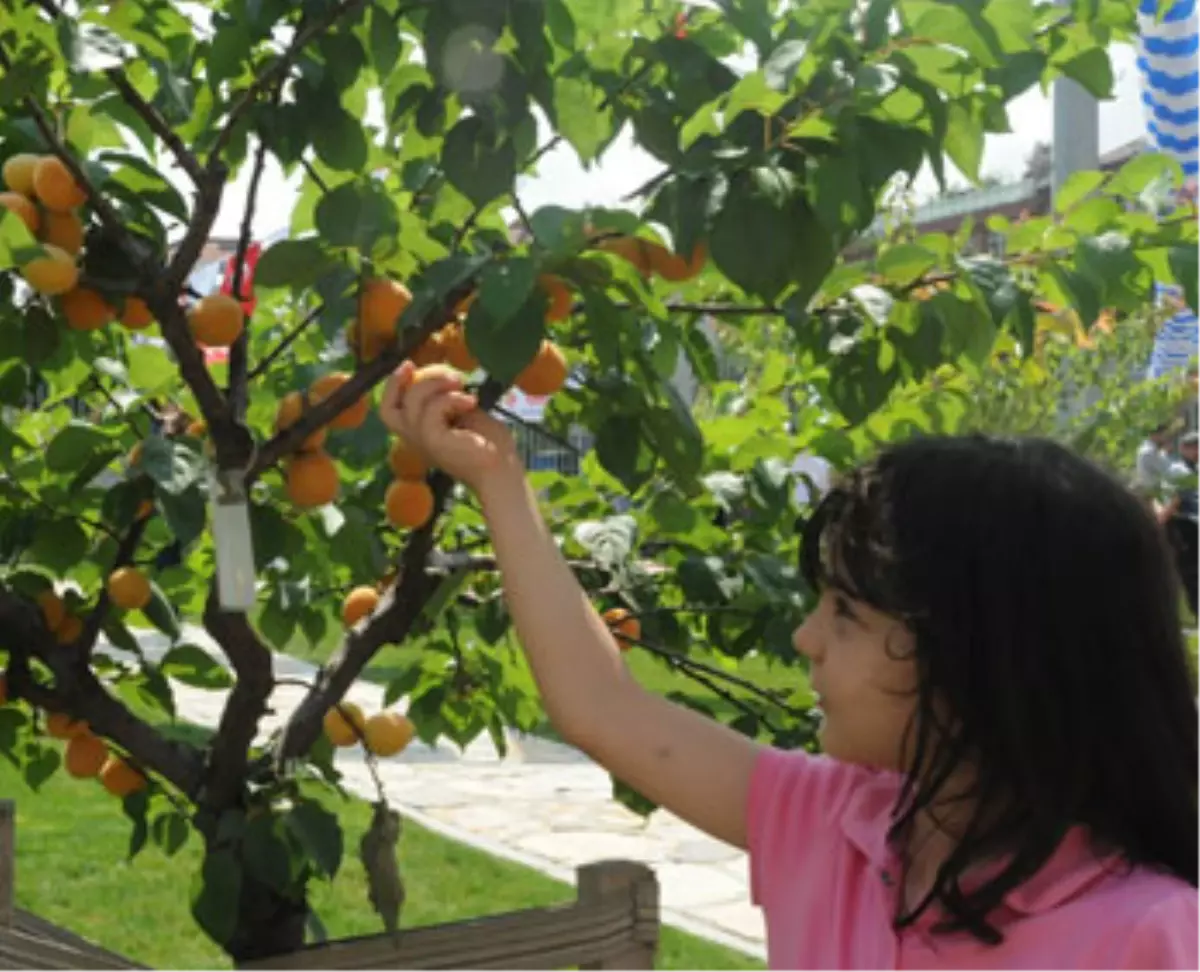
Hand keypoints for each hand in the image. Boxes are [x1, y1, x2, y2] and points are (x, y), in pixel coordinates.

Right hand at [378, 362, 518, 492]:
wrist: (503, 469)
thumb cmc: (491, 445)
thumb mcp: (466, 414)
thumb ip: (449, 399)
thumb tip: (443, 377)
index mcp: (420, 433)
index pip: (390, 410)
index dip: (393, 385)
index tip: (408, 364)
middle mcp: (416, 440)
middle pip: (387, 409)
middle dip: (404, 381)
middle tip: (438, 369)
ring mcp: (422, 442)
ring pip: (411, 402)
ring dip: (436, 383)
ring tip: (461, 382)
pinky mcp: (433, 442)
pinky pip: (431, 411)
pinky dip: (451, 398)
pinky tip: (472, 401)